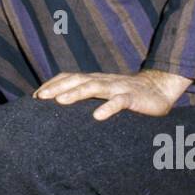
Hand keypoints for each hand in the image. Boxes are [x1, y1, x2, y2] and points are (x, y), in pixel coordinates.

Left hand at [32, 70, 191, 120]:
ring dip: (76, 93)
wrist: (159, 88)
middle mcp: (103, 81)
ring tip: (60, 102)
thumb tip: (64, 106)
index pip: (70, 77)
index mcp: (95, 80)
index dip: (53, 84)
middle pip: (77, 80)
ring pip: (95, 87)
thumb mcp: (105, 93)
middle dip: (57, 87)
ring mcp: (118, 88)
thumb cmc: (128, 94)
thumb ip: (88, 96)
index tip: (35, 96)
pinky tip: (98, 116)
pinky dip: (108, 108)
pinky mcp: (133, 97)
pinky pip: (120, 101)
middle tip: (40, 97)